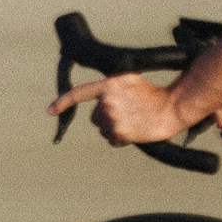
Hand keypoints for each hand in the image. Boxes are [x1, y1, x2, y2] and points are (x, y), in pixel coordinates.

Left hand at [48, 73, 188, 146]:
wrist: (172, 107)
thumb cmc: (154, 94)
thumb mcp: (130, 80)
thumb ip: (112, 86)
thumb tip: (99, 97)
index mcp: (108, 84)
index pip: (78, 94)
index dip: (61, 103)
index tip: (49, 111)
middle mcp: (107, 100)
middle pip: (95, 118)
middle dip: (107, 118)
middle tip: (128, 114)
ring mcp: (112, 117)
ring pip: (104, 130)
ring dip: (116, 129)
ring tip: (134, 121)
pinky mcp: (118, 132)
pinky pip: (112, 140)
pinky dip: (122, 139)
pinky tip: (135, 131)